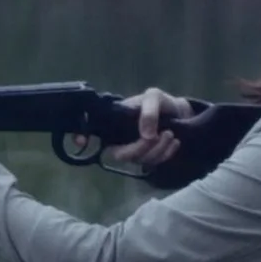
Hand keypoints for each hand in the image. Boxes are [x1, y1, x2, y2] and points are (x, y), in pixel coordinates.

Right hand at [64, 88, 190, 169]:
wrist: (180, 113)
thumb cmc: (161, 102)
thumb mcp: (154, 97)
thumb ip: (148, 113)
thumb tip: (146, 135)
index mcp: (114, 122)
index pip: (91, 132)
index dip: (82, 137)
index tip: (80, 141)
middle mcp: (119, 139)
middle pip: (119, 154)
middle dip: (140, 148)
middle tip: (159, 134)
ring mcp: (133, 151)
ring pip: (139, 161)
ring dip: (158, 150)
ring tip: (170, 134)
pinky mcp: (147, 159)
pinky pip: (153, 164)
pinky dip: (166, 154)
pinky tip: (174, 142)